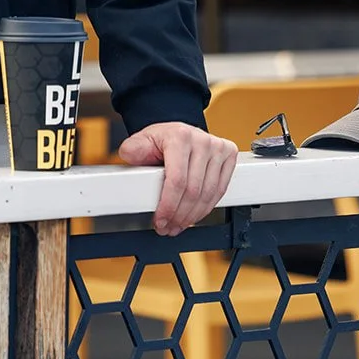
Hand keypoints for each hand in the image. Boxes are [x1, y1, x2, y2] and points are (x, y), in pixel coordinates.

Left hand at [118, 121, 237, 235]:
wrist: (180, 132)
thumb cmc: (162, 139)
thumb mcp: (142, 141)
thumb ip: (133, 149)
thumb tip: (129, 156)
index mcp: (180, 136)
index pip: (177, 180)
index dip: (169, 206)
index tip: (160, 220)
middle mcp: (202, 141)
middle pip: (193, 191)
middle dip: (179, 216)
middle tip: (167, 226)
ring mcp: (218, 148)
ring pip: (208, 195)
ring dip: (192, 216)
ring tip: (177, 224)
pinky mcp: (229, 156)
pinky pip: (219, 191)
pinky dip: (206, 208)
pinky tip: (193, 215)